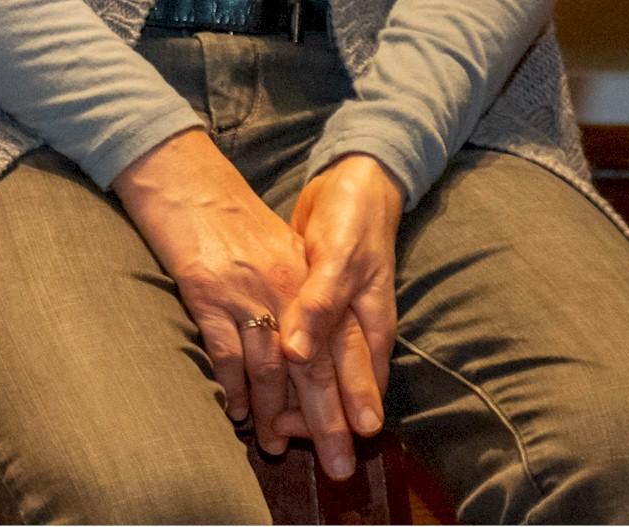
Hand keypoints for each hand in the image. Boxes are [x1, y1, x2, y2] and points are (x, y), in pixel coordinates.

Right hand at [111, 128, 357, 478]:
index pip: (345, 344)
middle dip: (328, 421)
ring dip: (274, 414)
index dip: (357, 391)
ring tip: (277, 446)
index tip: (367, 431)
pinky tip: (235, 411)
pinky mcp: (207, 293)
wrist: (184, 176)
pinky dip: (232, 388)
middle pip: (316, 368)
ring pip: (271, 368)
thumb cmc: (231, 215)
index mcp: (310, 275)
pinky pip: (227, 353)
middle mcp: (287, 288)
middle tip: (340, 463)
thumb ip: (299, 292)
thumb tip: (308, 347)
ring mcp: (248, 291)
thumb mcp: (279, 249)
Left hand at [283, 154, 402, 452]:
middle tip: (281, 446)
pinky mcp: (313, 304)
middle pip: (335, 387)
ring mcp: (335, 319)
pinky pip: (300, 344)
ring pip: (316, 370)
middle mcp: (354, 331)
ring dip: (294, 397)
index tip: (309, 442)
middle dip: (315, 421)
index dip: (334, 418)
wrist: (352, 183)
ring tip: (266, 426)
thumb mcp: (337, 258)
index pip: (355, 388)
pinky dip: (284, 363)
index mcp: (368, 326)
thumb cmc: (352, 219)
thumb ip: (320, 306)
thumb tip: (298, 355)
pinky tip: (261, 377)